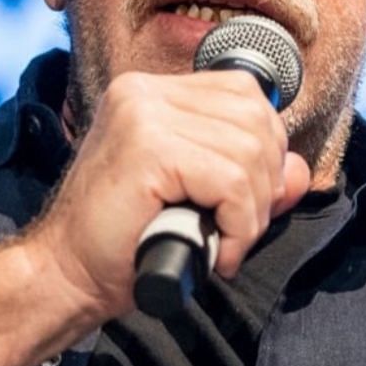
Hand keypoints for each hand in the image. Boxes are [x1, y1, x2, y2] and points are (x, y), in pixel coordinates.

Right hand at [25, 70, 311, 322]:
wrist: (67, 275)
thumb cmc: (126, 242)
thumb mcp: (200, 201)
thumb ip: (249, 179)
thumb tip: (299, 171)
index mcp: (153, 92)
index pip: (244, 95)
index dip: (264, 151)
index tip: (244, 203)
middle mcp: (145, 91)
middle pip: (256, 119)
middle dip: (264, 185)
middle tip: (235, 232)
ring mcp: (143, 113)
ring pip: (250, 151)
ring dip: (251, 213)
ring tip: (224, 244)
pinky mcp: (148, 146)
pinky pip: (231, 180)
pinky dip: (238, 225)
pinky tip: (218, 252)